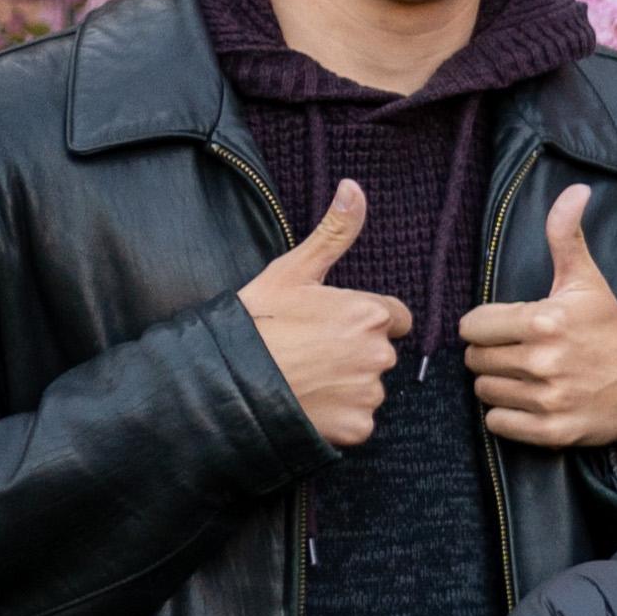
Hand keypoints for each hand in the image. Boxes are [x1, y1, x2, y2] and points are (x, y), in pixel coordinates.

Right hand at [238, 180, 407, 450]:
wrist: (222, 380)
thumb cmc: (255, 322)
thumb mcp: (292, 271)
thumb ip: (334, 233)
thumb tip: (354, 187)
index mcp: (370, 314)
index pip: (394, 318)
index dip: (363, 320)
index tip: (332, 325)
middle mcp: (379, 355)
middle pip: (380, 353)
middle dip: (353, 353)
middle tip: (309, 352)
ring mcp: (368, 394)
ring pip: (368, 388)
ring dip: (345, 385)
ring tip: (303, 378)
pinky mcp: (357, 428)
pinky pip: (357, 422)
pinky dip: (337, 417)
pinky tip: (307, 405)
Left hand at [461, 185, 616, 467]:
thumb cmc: (610, 330)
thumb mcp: (587, 282)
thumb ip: (567, 236)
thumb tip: (575, 190)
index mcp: (546, 320)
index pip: (472, 326)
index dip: (487, 325)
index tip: (512, 328)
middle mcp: (545, 361)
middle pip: (475, 359)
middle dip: (492, 354)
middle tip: (521, 353)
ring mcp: (549, 398)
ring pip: (483, 391)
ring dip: (498, 385)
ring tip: (527, 377)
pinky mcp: (552, 431)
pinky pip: (497, 423)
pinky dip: (507, 416)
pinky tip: (531, 402)